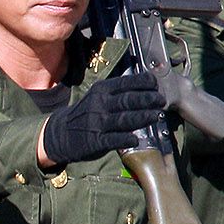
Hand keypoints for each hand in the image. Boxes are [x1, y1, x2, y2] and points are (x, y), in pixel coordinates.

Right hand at [36, 70, 166, 167]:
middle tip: (161, 101)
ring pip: (125, 119)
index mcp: (101, 90)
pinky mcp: (96, 140)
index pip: (126, 83)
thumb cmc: (87, 113)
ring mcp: (97, 123)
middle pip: (129, 100)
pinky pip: (115, 139)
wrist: (62, 133)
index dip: (144, 83)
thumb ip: (118, 92)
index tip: (156, 84)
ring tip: (157, 115)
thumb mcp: (98, 96)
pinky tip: (136, 139)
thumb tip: (147, 86)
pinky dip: (127, 139)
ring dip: (143, 117)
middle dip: (148, 99)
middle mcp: (99, 104)